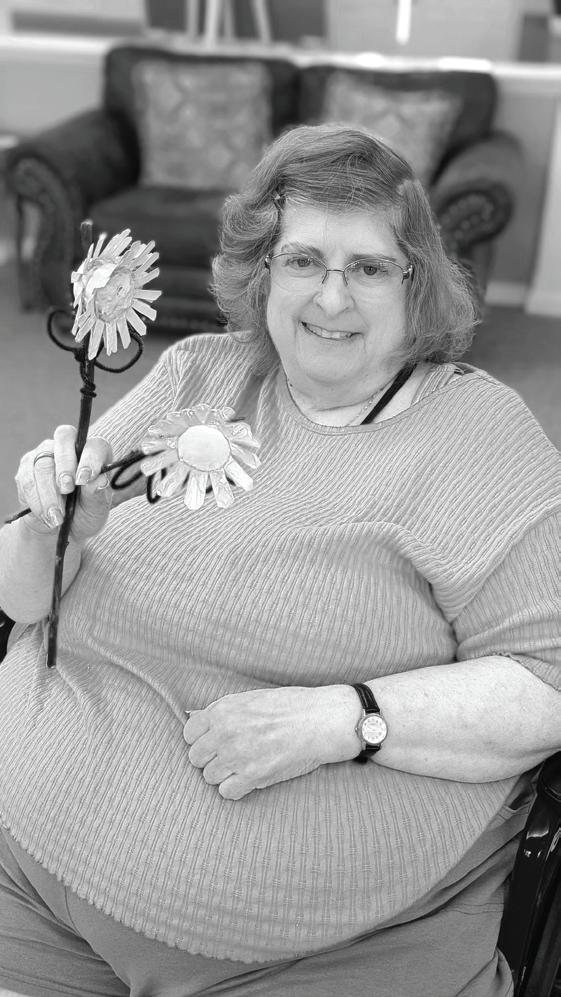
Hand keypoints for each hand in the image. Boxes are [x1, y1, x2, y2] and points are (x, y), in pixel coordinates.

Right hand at [15, 425, 112, 543]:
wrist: (59, 527)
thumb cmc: (84, 513)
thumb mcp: (96, 510)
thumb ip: (98, 495)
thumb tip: (99, 481)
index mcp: (94, 454)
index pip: (93, 445)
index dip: (89, 459)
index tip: (84, 479)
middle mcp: (70, 447)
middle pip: (64, 440)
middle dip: (65, 466)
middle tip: (66, 490)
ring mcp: (46, 453)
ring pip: (42, 463)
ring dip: (49, 493)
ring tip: (57, 517)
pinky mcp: (27, 467)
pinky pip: (27, 479)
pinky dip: (36, 500)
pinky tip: (45, 516)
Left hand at [183, 684, 360, 799]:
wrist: (320, 719)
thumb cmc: (290, 706)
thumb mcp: (250, 698)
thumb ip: (222, 711)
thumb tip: (194, 717)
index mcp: (222, 710)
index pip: (189, 734)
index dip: (201, 740)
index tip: (213, 743)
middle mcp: (225, 732)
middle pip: (196, 758)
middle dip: (210, 759)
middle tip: (229, 756)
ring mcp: (237, 755)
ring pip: (209, 777)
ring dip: (224, 774)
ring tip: (243, 766)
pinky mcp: (253, 776)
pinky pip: (226, 792)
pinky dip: (236, 789)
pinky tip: (250, 778)